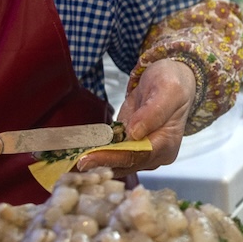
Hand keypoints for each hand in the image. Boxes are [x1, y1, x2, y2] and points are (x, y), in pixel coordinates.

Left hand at [77, 59, 196, 172]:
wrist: (172, 77)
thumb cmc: (173, 82)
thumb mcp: (168, 91)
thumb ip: (154, 112)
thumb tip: (135, 133)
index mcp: (166, 145)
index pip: (136, 156)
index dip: (112, 158)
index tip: (88, 158)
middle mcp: (154, 155)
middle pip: (124, 164)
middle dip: (99, 163)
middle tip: (72, 163)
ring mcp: (141, 151)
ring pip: (116, 162)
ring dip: (94, 160)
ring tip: (69, 161)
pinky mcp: (128, 144)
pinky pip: (111, 152)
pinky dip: (95, 152)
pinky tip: (77, 152)